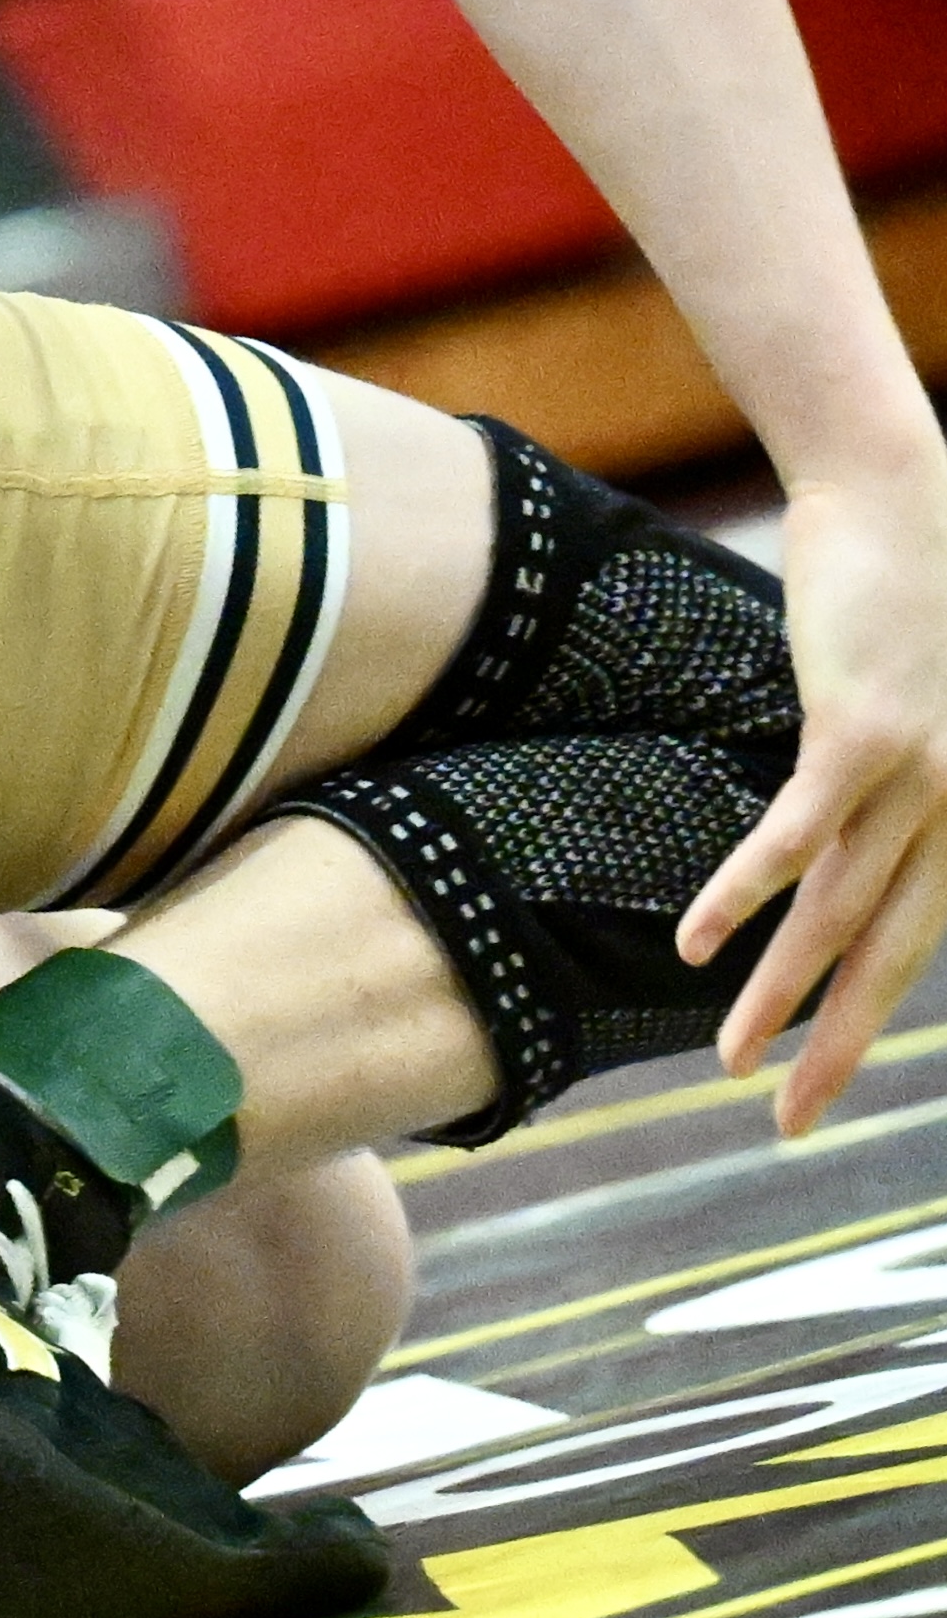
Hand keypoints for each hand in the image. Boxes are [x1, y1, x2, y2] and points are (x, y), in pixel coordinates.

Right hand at [686, 453, 946, 1133]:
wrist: (904, 495)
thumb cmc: (901, 589)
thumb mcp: (902, 697)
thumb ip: (879, 768)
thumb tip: (827, 825)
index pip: (916, 945)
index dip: (865, 1022)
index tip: (813, 1083)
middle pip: (888, 956)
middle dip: (835, 1048)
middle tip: (785, 1122)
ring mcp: (917, 775)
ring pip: (839, 913)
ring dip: (781, 995)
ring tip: (726, 1059)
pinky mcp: (862, 732)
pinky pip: (794, 836)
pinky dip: (746, 894)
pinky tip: (699, 940)